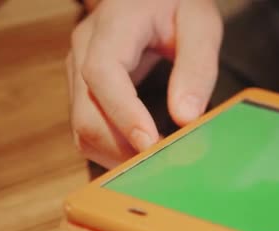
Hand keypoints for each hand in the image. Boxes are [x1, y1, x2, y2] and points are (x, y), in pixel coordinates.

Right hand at [67, 0, 222, 167]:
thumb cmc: (176, 3)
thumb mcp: (200, 23)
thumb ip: (197, 67)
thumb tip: (186, 118)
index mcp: (113, 25)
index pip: (102, 73)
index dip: (123, 114)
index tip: (151, 144)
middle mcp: (84, 50)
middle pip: (85, 114)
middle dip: (122, 149)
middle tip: (164, 167)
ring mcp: (78, 71)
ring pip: (82, 129)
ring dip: (116, 156)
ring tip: (156, 165)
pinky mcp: (82, 90)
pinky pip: (88, 129)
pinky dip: (112, 150)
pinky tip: (142, 154)